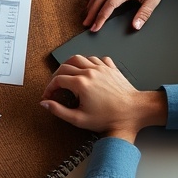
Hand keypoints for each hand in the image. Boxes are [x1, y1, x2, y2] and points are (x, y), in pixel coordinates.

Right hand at [40, 55, 165, 140]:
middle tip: (55, 86)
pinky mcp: (110, 68)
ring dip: (70, 65)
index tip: (48, 95)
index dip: (49, 88)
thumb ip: (59, 111)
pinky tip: (87, 70)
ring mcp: (101, 68)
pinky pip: (96, 59)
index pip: (58, 79)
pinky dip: (88, 62)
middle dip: (56, 75)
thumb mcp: (79, 119)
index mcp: (80, 83)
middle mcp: (89, 71)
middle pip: (66, 66)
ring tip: (67, 74)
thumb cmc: (109, 117)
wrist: (132, 110)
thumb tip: (45, 104)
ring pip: (80, 58)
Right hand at [84, 0, 174, 31]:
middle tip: (87, 24)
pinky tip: (90, 2)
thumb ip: (144, 14)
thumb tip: (136, 26)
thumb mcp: (154, 0)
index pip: (110, 4)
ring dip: (90, 4)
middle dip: (92, 13)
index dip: (101, 17)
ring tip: (86, 16)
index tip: (96, 26)